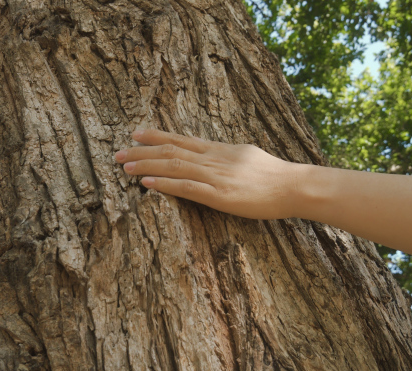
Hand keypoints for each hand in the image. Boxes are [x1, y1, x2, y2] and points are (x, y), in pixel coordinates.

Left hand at [115, 129, 298, 219]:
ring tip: (124, 166)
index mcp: (219, 150)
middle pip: (171, 151)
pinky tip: (147, 183)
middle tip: (118, 152)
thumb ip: (224, 155)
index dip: (156, 136)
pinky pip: (187, 188)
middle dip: (142, 151)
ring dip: (146, 165)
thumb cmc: (274, 174)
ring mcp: (215, 177)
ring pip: (174, 166)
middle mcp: (213, 159)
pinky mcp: (220, 196)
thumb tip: (209, 152)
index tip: (135, 133)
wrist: (293, 186)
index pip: (181, 139)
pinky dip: (164, 184)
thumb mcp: (246, 155)